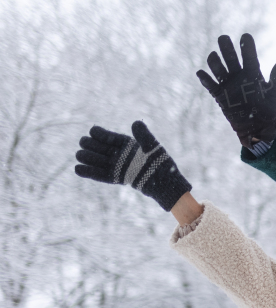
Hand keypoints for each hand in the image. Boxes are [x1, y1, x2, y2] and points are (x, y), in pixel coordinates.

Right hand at [74, 121, 191, 211]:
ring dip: (87, 157)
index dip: (98, 134)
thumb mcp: (153, 147)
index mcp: (126, 143)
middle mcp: (119, 154)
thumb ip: (144, 136)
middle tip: (86, 146)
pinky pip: (100, 174)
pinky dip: (88, 172)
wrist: (166, 184)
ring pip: (95, 160)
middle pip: (97, 146)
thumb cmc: (162, 164)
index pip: (106, 136)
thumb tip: (136, 123)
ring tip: (80, 156)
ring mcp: (117, 166)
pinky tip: (77, 169)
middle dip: (89, 145)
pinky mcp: (117, 178)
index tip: (94, 133)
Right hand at [196, 33, 275, 148]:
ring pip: (218, 68)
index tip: (245, 36)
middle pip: (230, 57)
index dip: (247, 46)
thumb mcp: (275, 95)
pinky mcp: (220, 94)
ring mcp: (228, 83)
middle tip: (223, 38)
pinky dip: (205, 79)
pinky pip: (210, 85)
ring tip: (213, 56)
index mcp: (253, 72)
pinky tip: (201, 73)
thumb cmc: (268, 109)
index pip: (249, 56)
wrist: (257, 126)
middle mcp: (238, 74)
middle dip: (226, 47)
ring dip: (214, 61)